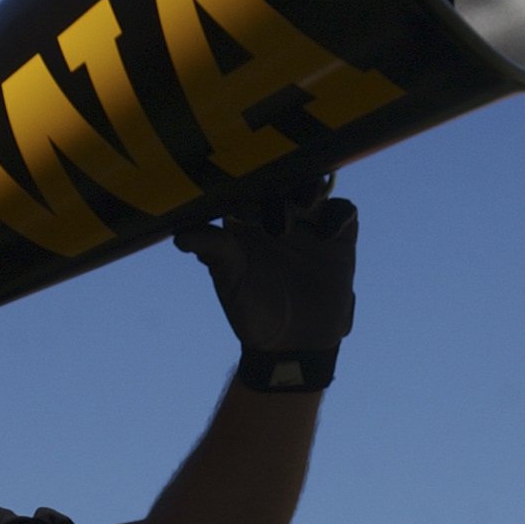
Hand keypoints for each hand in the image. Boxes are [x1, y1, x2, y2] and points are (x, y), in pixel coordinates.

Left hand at [176, 183, 356, 390]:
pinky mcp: (338, 238)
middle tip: (280, 195)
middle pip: (285, 179)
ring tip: (306, 202)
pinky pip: (343, 211)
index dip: (249, 182)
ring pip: (314, 188)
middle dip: (284, 178)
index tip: (248, 192)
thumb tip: (181, 236)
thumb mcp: (230, 281)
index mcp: (248, 220)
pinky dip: (338, 214)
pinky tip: (327, 233)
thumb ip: (213, 251)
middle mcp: (279, 214)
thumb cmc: (252, 312)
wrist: (291, 345)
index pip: (249, 187)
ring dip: (311, 187)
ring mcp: (309, 224)